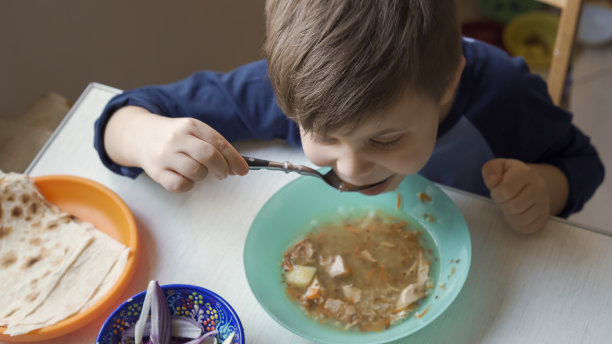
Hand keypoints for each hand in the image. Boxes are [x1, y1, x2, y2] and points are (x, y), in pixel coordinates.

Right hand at [104, 107, 248, 191]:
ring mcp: (164, 155)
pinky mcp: (156, 172)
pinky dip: (189, 185)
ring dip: (203, 176)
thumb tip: (238, 167)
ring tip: (199, 172)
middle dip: (222, 168)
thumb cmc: (177, 137)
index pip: (218, 142)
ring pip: (196, 171)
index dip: (234, 158)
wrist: (140, 136)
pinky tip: (187, 178)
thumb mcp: (193, 131)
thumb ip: (214, 145)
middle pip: (209, 155)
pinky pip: (180, 185)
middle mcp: (176, 138)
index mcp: (190, 125)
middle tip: (224, 174)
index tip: (244, 170)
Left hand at [482, 158, 549, 233]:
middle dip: (503, 205)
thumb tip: (493, 181)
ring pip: (521, 219)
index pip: (505, 191)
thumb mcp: (497, 167)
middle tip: (503, 200)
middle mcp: (538, 187)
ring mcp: (543, 203)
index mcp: (525, 173)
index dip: (496, 194)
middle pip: (514, 207)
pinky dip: (517, 225)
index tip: (497, 191)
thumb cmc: (508, 176)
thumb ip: (490, 170)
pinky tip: (515, 215)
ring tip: (508, 207)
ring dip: (509, 216)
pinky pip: (528, 228)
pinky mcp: (544, 217)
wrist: (528, 184)